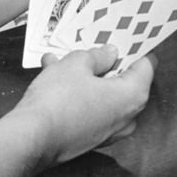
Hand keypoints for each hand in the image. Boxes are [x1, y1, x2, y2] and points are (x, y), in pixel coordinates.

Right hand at [18, 45, 154, 164]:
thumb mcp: (77, 63)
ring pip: (102, 93)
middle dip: (104, 61)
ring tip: (61, 57)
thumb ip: (99, 56)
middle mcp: (127, 117)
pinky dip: (76, 92)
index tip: (124, 35)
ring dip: (83, 75)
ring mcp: (108, 132)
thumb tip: (111, 54)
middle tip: (91, 44)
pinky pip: (89, 108)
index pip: (146, 64)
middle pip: (123, 79)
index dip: (135, 47)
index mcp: (133, 96)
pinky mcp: (89, 139)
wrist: (30, 140)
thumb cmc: (59, 98)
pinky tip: (52, 74)